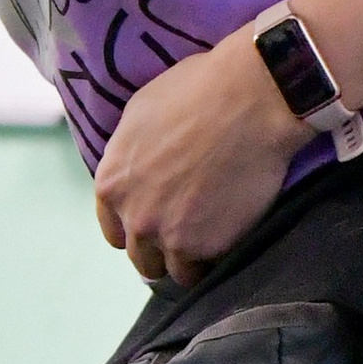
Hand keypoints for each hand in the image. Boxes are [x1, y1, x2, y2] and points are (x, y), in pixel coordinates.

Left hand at [91, 36, 303, 283]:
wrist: (250, 100)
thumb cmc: (197, 92)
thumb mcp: (141, 114)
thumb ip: (130, 154)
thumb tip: (136, 170)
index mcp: (112, 183)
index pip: (114, 231)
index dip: (136, 228)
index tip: (157, 223)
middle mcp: (134, 216)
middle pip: (142, 257)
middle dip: (162, 249)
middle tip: (189, 232)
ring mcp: (170, 236)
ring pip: (175, 272)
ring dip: (190, 260)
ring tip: (213, 239)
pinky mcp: (207, 247)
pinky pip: (208, 268)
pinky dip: (217, 258)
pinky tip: (231, 236)